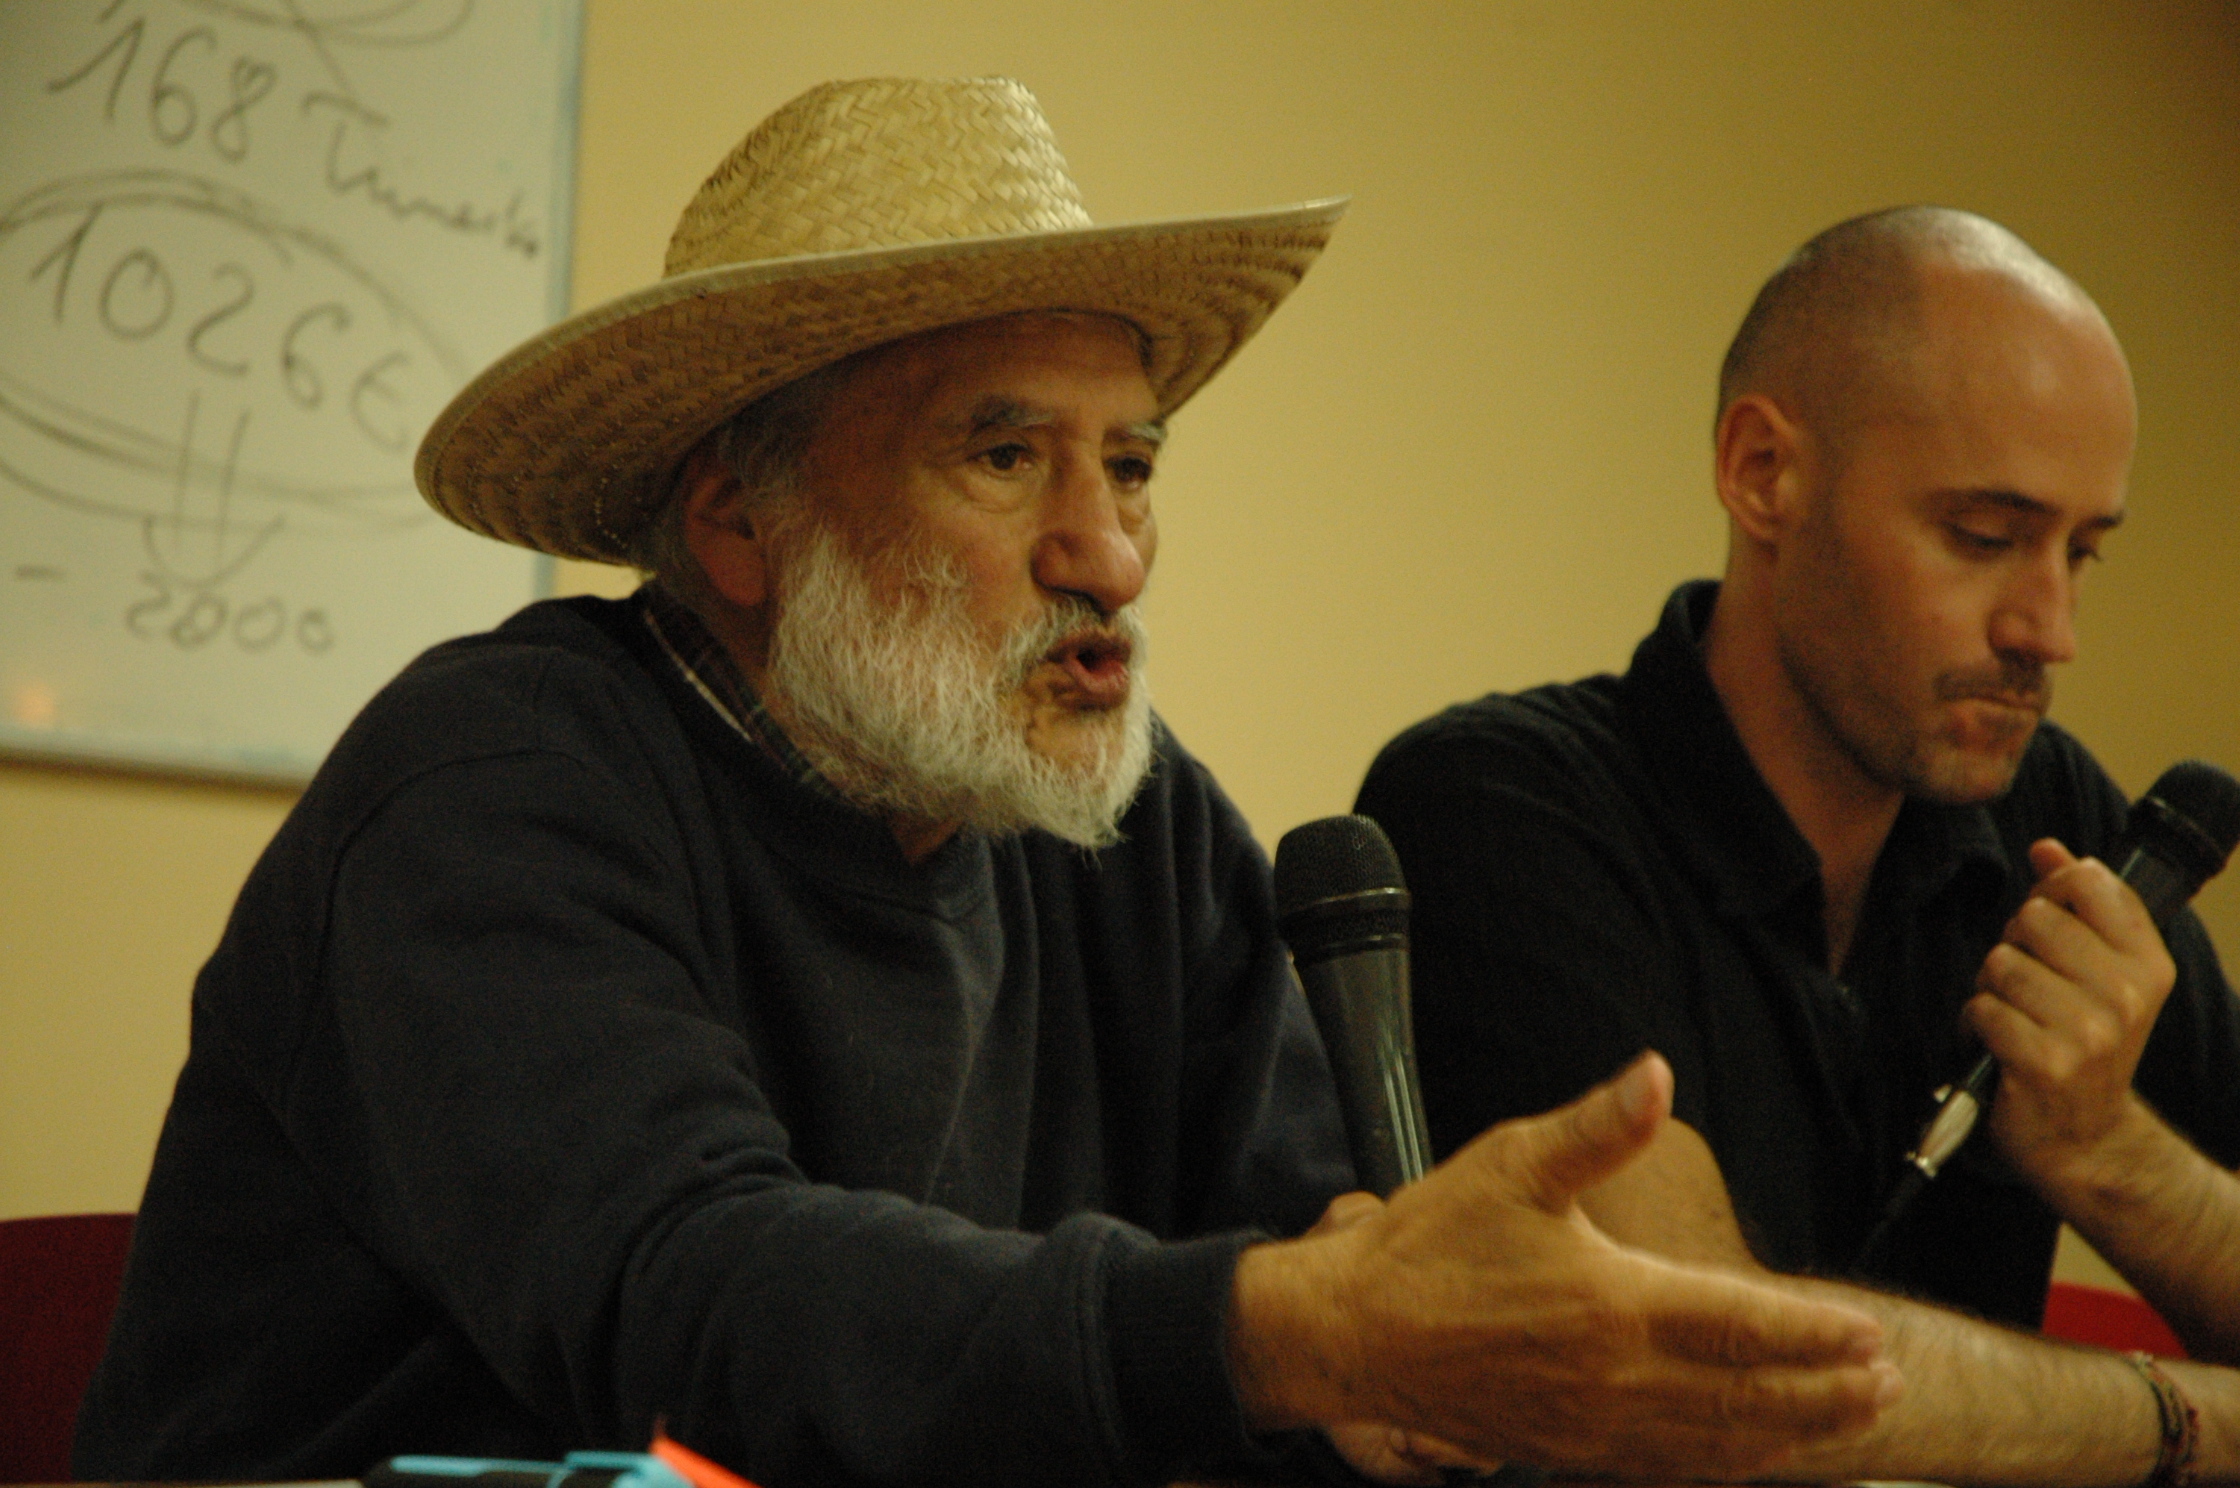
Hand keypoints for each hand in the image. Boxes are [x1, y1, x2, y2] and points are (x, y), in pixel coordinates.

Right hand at [1230, 1053, 1900, 1478]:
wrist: (1353, 1333)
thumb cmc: (1430, 1245)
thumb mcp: (1511, 1164)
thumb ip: (1598, 1126)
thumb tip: (1655, 1073)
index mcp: (1612, 1305)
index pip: (1740, 1326)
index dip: (1812, 1334)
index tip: (1868, 1334)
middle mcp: (1615, 1379)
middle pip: (1747, 1398)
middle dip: (1826, 1394)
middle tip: (1887, 1383)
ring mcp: (1593, 1427)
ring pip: (1717, 1445)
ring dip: (1792, 1436)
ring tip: (1849, 1423)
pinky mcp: (1566, 1451)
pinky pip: (1667, 1470)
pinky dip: (1724, 1467)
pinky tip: (1748, 1456)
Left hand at [1967, 839, 2176, 1189]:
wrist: (2087, 1138)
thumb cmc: (2086, 1046)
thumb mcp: (2103, 973)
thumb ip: (2078, 905)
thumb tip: (2047, 848)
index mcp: (2149, 965)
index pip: (2089, 880)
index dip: (2051, 892)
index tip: (2050, 924)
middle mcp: (2126, 995)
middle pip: (2032, 918)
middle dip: (2015, 947)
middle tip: (2031, 986)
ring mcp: (2088, 1031)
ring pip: (2000, 962)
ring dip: (1992, 990)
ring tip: (2016, 1017)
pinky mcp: (2043, 1061)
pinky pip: (1981, 1008)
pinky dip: (1977, 1025)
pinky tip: (1999, 1045)